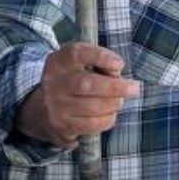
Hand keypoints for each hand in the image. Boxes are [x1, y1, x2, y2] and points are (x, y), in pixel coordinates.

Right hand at [15, 43, 139, 147]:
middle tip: (134, 88)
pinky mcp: (61, 125)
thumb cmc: (75, 83)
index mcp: (59, 62)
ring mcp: (55, 106)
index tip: (120, 64)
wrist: (44, 111)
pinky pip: (92, 124)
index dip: (101, 57)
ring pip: (93, 106)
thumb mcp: (83, 66)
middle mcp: (53, 83)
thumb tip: (117, 74)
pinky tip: (109, 114)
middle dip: (115, 87)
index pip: (76, 53)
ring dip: (114, 104)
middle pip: (86, 84)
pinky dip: (108, 119)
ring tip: (118, 101)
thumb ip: (101, 64)